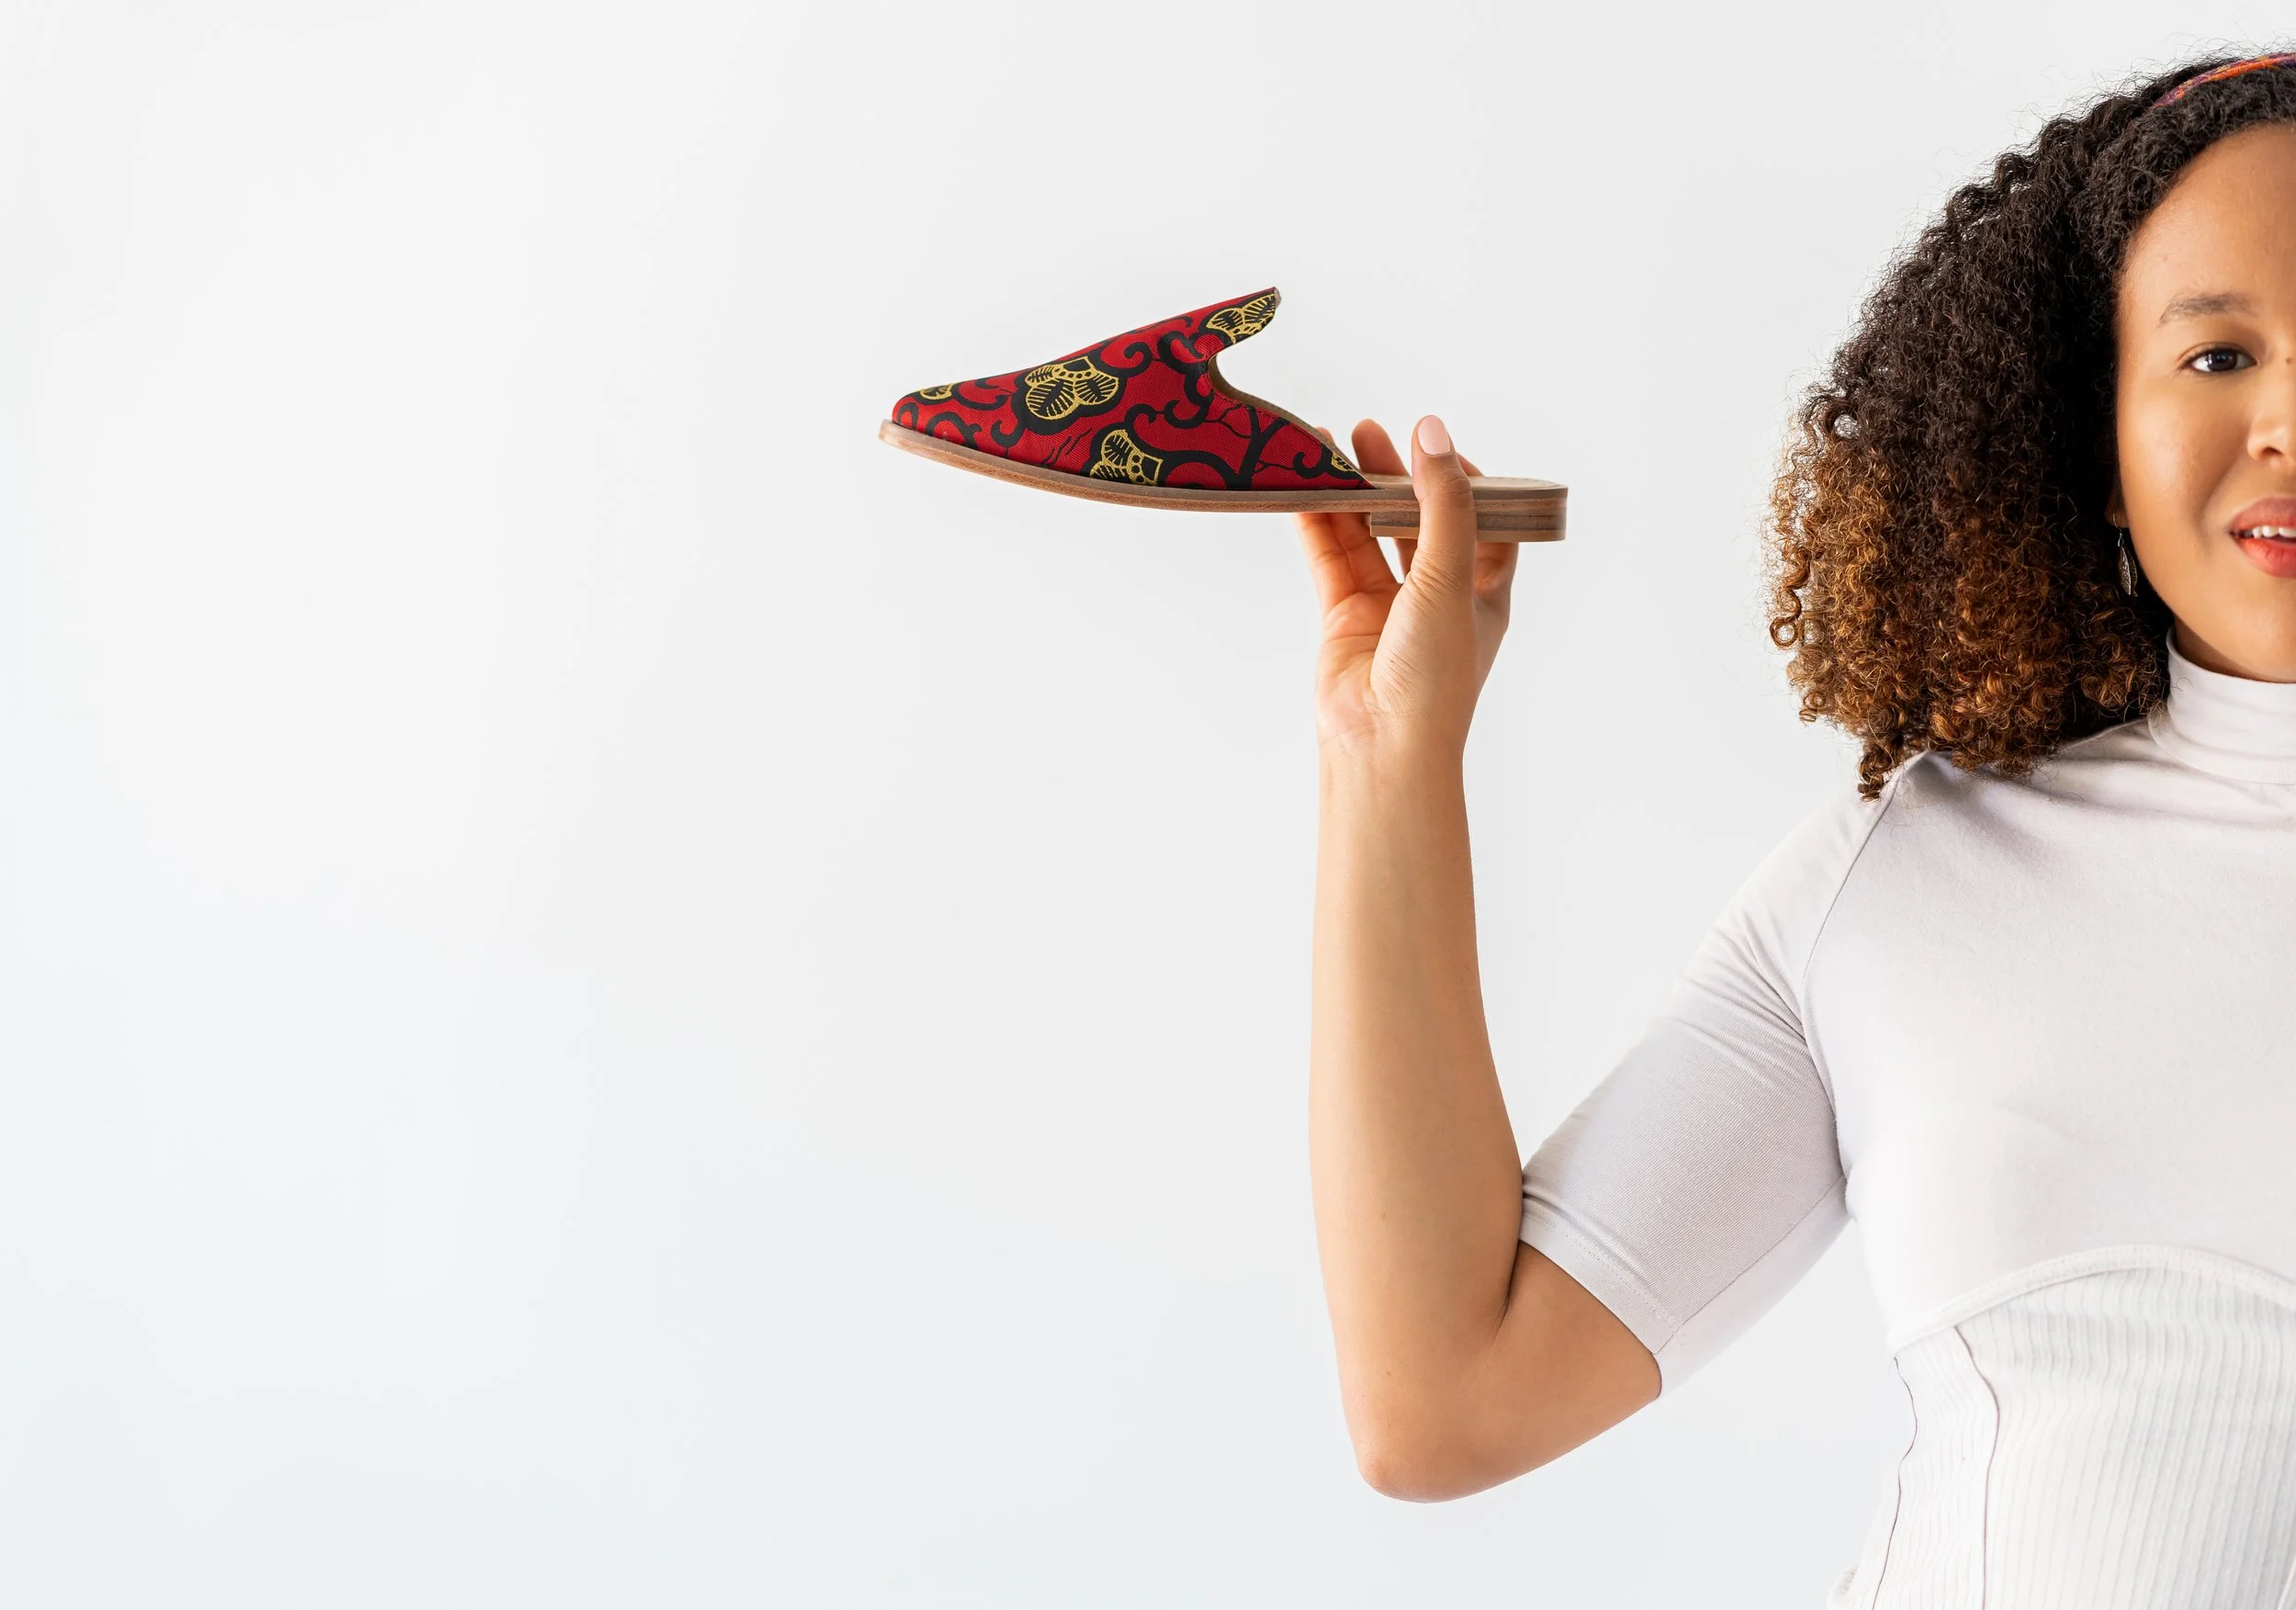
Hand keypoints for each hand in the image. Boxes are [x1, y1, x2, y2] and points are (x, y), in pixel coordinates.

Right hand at [1296, 416, 1519, 761]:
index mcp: (1483, 590)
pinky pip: (1331, 559)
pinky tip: (1302, 488)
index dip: (1463, 481)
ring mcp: (1389, 607)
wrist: (1384, 745)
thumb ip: (1442, 503)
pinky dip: (1317, 524)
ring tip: (1328, 446)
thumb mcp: (1450, 576)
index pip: (1483, 521)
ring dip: (1350, 494)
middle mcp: (1438, 596)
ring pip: (1367, 535)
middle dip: (1395, 477)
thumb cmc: (1435, 674)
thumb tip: (1432, 432)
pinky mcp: (1345, 617)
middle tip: (1368, 433)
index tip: (1434, 444)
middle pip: (1417, 520)